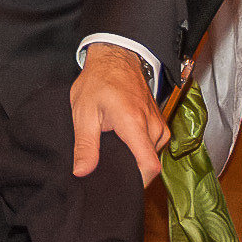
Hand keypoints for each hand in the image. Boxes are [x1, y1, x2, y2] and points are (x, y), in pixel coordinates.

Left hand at [70, 43, 168, 186]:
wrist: (116, 58)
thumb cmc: (98, 81)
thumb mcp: (83, 112)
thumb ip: (85, 144)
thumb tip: (82, 172)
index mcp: (134, 124)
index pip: (149, 166)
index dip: (136, 181)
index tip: (118, 183)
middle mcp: (153, 127)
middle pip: (149, 164)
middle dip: (130, 170)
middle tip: (106, 165)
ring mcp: (159, 125)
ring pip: (151, 156)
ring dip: (133, 157)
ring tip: (112, 148)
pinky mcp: (160, 125)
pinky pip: (152, 146)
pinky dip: (138, 148)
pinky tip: (121, 141)